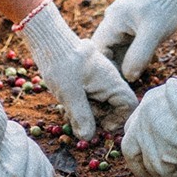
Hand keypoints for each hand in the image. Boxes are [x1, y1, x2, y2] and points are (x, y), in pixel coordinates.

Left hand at [20, 0, 138, 137]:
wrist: (48, 38)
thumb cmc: (61, 62)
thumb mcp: (69, 92)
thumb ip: (81, 116)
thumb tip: (88, 138)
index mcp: (111, 81)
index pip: (129, 104)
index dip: (119, 120)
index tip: (101, 125)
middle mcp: (108, 80)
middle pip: (113, 108)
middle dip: (97, 118)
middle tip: (78, 118)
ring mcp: (97, 79)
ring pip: (99, 104)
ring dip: (86, 112)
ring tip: (68, 109)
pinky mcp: (86, 79)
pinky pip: (89, 97)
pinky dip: (79, 105)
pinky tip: (66, 103)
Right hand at [91, 0, 176, 80]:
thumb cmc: (167, 7)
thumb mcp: (154, 34)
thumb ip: (138, 56)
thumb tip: (127, 77)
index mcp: (113, 19)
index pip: (99, 50)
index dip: (106, 68)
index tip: (119, 83)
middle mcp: (113, 17)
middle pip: (107, 48)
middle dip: (116, 66)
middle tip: (131, 83)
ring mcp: (123, 18)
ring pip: (117, 45)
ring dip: (126, 60)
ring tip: (139, 74)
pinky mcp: (132, 20)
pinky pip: (127, 41)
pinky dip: (134, 52)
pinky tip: (146, 61)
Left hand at [121, 47, 176, 176]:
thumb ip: (171, 115)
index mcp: (148, 103)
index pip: (132, 129)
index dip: (141, 146)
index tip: (155, 156)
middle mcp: (144, 118)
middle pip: (129, 150)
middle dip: (141, 168)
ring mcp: (153, 133)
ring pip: (151, 166)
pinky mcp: (166, 149)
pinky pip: (168, 173)